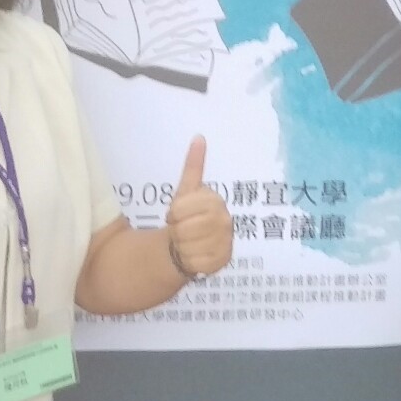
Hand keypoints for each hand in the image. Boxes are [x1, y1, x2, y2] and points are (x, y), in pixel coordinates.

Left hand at [165, 136, 232, 278]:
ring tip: (187, 242)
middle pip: (185, 229)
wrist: (192, 242)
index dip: (173, 214)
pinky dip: (189, 261)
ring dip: (181, 247)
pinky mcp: (224, 261)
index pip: (180, 209)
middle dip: (177, 231)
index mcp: (215, 200)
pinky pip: (196, 264)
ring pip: (189, 247)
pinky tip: (193, 255)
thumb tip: (199, 137)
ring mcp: (226, 241)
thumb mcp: (186, 191)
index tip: (175, 215)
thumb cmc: (187, 216)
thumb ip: (193, 166)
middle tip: (180, 230)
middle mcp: (226, 220)